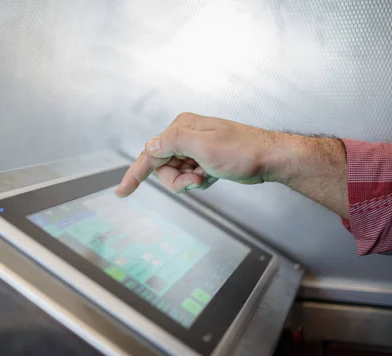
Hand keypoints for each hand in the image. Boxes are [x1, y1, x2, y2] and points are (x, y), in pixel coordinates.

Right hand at [115, 112, 282, 196]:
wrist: (269, 158)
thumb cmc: (242, 151)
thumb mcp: (203, 146)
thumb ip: (172, 143)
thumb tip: (149, 146)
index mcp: (182, 127)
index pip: (150, 152)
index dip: (135, 173)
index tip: (122, 191)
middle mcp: (186, 134)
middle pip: (162, 166)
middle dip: (176, 179)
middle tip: (195, 180)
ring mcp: (196, 147)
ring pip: (175, 173)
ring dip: (189, 181)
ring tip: (207, 176)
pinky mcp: (205, 158)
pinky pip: (189, 175)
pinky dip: (198, 180)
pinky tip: (212, 176)